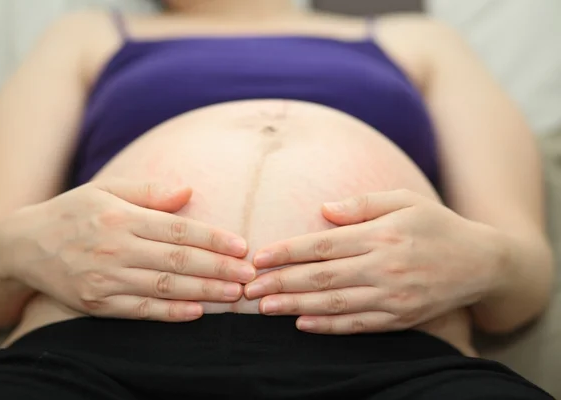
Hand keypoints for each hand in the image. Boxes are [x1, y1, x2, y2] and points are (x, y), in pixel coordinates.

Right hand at [1, 180, 255, 321]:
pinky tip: (197, 312)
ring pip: (164, 288)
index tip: (241, 246)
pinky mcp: (96, 304)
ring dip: (204, 292)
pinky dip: (170, 313)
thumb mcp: (106, 190)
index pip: (178, 230)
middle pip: (178, 261)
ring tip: (234, 294)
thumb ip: (149, 191)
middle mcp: (114, 248)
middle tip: (249, 275)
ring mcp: (104, 279)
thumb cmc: (73, 212)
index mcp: (121, 217)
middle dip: (218, 269)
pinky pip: (140, 311)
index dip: (213, 239)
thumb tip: (189, 191)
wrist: (22, 245)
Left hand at [245, 189, 499, 333]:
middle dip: (280, 282)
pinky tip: (302, 324)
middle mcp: (384, 267)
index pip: (323, 245)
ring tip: (264, 307)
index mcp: (381, 235)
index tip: (259, 257)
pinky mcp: (400, 318)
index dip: (288, 251)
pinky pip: (357, 325)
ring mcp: (392, 297)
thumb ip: (362, 203)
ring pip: (333, 304)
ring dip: (295, 306)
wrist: (481, 262)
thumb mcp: (405, 199)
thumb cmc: (437, 224)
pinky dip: (328, 326)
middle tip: (249, 288)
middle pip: (321, 277)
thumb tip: (322, 209)